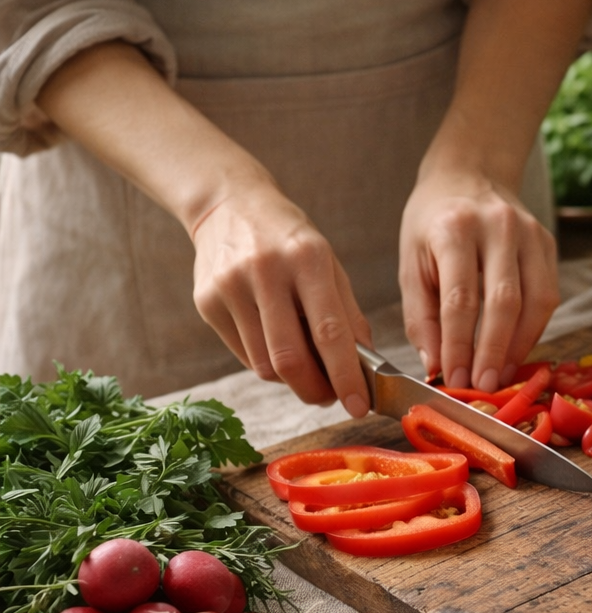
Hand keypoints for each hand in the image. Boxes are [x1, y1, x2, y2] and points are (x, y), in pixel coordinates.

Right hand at [190, 183, 372, 413]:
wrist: (230, 206)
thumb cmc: (291, 241)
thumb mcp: (330, 266)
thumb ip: (348, 316)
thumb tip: (365, 370)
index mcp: (307, 258)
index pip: (330, 333)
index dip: (345, 377)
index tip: (359, 406)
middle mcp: (266, 271)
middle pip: (289, 358)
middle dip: (315, 390)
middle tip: (330, 398)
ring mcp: (230, 286)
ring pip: (264, 365)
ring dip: (291, 381)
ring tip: (306, 369)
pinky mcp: (206, 301)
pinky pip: (243, 355)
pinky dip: (267, 364)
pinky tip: (276, 347)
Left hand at [398, 166, 558, 390]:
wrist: (468, 173)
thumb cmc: (433, 222)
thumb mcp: (411, 262)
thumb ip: (421, 316)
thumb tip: (436, 365)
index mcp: (454, 228)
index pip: (461, 299)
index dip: (459, 345)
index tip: (453, 378)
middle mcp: (498, 226)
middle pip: (504, 302)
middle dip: (493, 352)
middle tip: (483, 386)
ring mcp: (529, 233)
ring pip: (536, 301)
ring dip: (519, 345)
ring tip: (501, 374)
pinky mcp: (547, 243)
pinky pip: (548, 295)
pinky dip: (533, 329)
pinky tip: (515, 349)